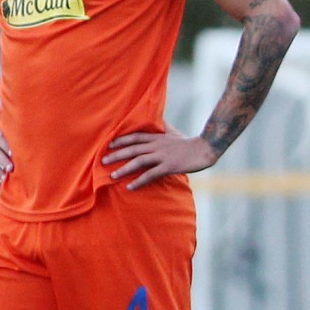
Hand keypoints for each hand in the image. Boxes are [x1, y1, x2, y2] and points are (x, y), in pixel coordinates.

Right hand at [0, 125, 11, 189]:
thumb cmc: (4, 139)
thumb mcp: (8, 135)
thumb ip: (17, 141)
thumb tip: (35, 150)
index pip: (1, 140)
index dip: (6, 147)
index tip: (13, 154)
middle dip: (3, 161)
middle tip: (11, 169)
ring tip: (5, 179)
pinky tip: (0, 186)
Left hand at [103, 130, 219, 188]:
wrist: (206, 148)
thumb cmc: (190, 142)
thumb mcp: (174, 133)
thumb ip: (163, 129)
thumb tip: (157, 122)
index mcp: (157, 137)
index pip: (135, 137)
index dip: (121, 140)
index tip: (108, 144)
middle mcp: (157, 145)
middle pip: (133, 149)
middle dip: (117, 154)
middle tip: (103, 161)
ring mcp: (163, 156)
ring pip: (139, 161)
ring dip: (124, 169)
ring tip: (112, 175)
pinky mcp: (169, 166)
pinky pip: (151, 174)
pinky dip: (139, 181)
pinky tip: (130, 187)